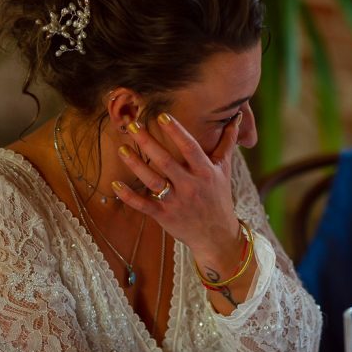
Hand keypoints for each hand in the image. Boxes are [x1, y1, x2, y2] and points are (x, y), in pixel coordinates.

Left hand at [113, 112, 244, 270]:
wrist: (217, 235)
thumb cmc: (219, 196)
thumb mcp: (225, 169)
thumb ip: (228, 142)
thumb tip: (237, 117)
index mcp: (205, 172)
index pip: (190, 148)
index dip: (177, 132)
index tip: (162, 116)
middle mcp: (191, 186)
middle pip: (166, 161)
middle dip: (149, 143)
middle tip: (133, 125)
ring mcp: (176, 202)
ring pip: (152, 181)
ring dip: (136, 164)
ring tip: (122, 148)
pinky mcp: (164, 216)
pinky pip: (143, 205)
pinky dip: (128, 196)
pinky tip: (115, 184)